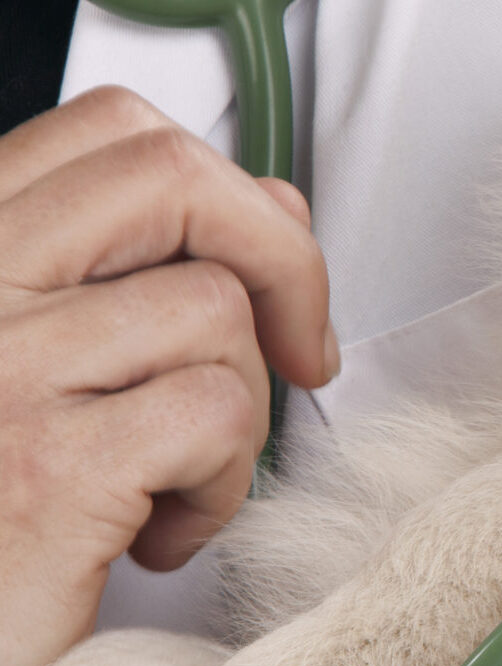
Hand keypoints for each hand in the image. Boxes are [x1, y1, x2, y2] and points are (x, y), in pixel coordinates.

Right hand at [0, 88, 337, 665]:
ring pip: (213, 313)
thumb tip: (271, 209)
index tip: (263, 274)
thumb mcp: (41, 372)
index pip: (114, 132)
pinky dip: (221, 486)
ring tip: (171, 484)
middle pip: (173, 178)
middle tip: (295, 355)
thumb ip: (131, 276)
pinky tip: (160, 533)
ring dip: (235, 414)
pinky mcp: (47, 470)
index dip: (225, 188)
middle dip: (277, 262)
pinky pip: (216, 415)